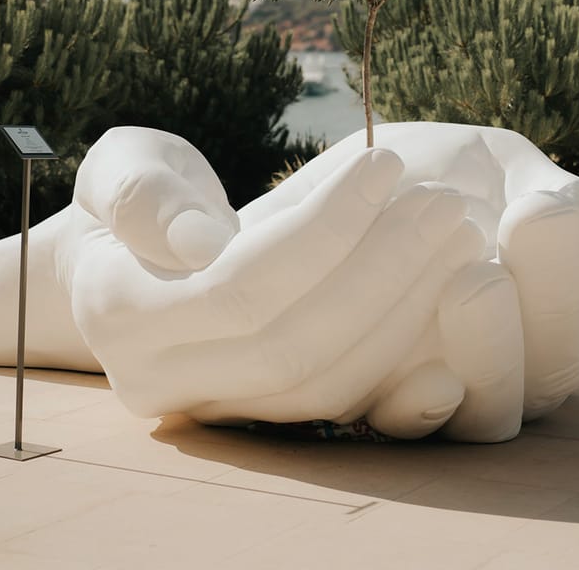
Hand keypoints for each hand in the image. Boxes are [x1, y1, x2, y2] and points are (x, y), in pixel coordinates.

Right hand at [67, 127, 486, 434]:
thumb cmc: (135, 194)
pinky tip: (450, 289)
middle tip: (445, 204)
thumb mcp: (121, 167)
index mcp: (119, 314)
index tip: (387, 163)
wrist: (126, 258)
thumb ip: (144, 196)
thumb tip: (204, 245)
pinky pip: (344, 398)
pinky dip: (404, 347)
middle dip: (381, 269)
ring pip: (328, 381)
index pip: (239, 287)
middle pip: (294, 344)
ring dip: (405, 307)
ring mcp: (216, 407)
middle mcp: (162, 381)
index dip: (323, 230)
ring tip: (458, 233)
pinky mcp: (264, 415)